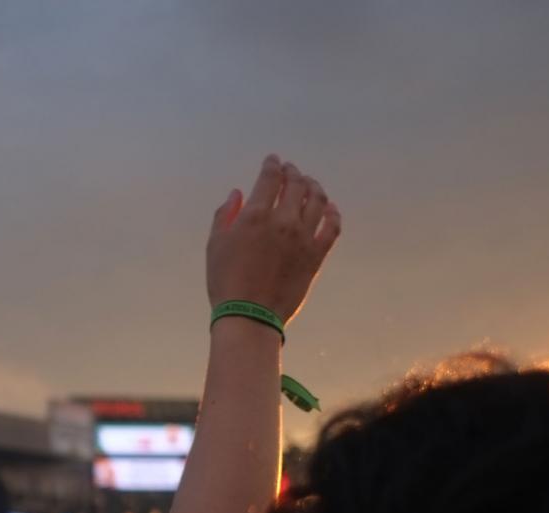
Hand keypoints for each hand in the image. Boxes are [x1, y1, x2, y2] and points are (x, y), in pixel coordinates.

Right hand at [207, 154, 340, 323]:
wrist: (249, 315)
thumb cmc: (225, 281)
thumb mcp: (215, 245)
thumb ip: (225, 215)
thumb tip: (237, 194)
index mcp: (255, 215)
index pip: (269, 178)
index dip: (272, 165)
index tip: (273, 160)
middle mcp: (283, 220)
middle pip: (296, 184)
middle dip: (293, 172)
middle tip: (291, 170)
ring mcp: (303, 237)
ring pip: (318, 200)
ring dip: (314, 186)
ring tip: (310, 184)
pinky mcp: (317, 255)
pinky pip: (332, 226)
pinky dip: (333, 213)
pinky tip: (330, 208)